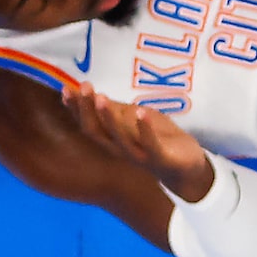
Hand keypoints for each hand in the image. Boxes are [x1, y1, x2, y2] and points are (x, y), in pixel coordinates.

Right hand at [64, 83, 215, 200]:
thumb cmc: (160, 140)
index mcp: (113, 140)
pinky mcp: (162, 159)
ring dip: (109, 118)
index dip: (75, 108)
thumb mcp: (137, 120)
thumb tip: (94, 94)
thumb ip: (119, 111)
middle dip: (87, 110)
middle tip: (84, 88)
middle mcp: (121, 150)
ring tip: (102, 97)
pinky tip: (140, 112)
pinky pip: (151, 145)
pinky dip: (145, 129)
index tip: (66, 89)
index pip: (88, 124)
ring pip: (119, 139)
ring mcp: (141, 156)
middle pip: (97, 132)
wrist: (190, 168)